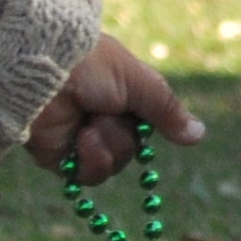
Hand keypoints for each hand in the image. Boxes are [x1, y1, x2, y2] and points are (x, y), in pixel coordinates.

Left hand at [26, 35, 202, 184]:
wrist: (40, 71)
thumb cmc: (90, 65)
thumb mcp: (136, 81)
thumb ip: (166, 109)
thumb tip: (199, 135)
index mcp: (119, 92)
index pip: (147, 119)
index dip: (150, 120)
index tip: (145, 116)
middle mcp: (100, 115)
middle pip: (132, 146)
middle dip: (124, 133)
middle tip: (107, 114)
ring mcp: (79, 137)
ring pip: (114, 162)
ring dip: (108, 145)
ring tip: (90, 126)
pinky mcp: (60, 157)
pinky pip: (90, 175)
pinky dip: (92, 161)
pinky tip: (83, 141)